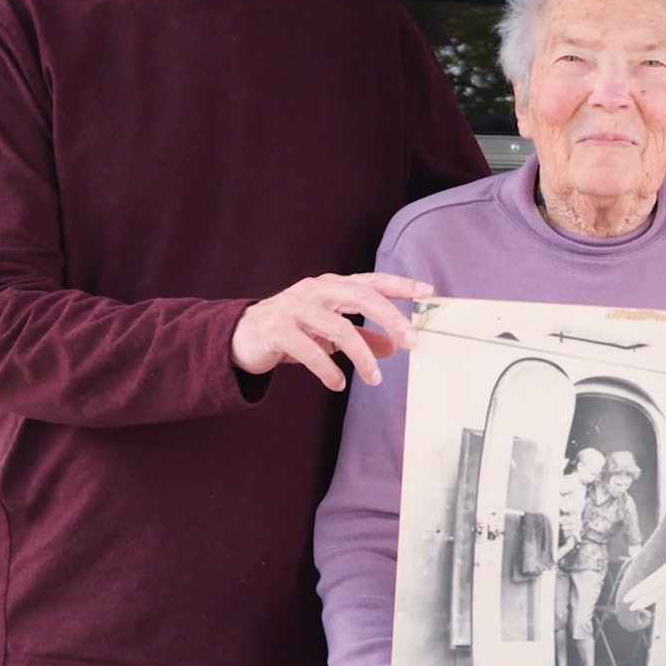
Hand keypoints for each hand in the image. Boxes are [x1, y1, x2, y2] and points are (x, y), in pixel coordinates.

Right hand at [229, 272, 434, 390]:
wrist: (238, 337)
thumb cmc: (290, 331)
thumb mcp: (328, 333)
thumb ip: (362, 337)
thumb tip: (395, 347)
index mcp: (330, 286)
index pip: (371, 281)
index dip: (400, 285)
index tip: (428, 293)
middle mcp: (315, 290)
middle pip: (361, 297)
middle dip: (391, 318)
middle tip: (412, 342)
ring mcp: (294, 307)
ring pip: (339, 328)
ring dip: (362, 357)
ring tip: (374, 379)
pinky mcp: (277, 329)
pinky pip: (310, 351)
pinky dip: (328, 370)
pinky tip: (338, 384)